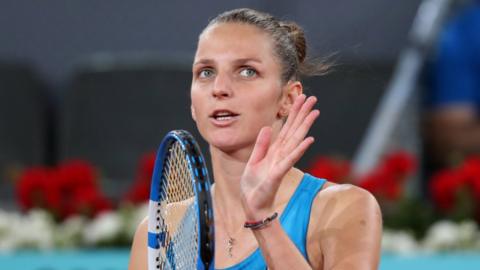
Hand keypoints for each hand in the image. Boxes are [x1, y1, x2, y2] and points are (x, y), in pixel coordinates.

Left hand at [240, 94, 319, 218]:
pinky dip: (299, 149)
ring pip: (295, 140)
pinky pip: (289, 159)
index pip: (287, 128)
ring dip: (305, 126)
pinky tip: (309, 139)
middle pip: (294, 130)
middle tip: (313, 98)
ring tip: (314, 112)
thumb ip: (261, 145)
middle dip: (303, 114)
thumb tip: (268, 127)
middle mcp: (281, 154)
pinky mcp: (278, 173)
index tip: (301, 98)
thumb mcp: (254, 160)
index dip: (294, 113)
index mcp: (275, 150)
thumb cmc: (254, 185)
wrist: (252, 204)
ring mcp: (281, 163)